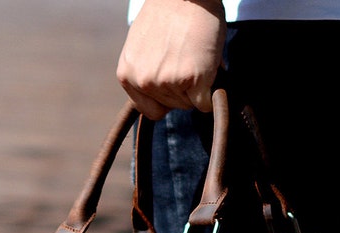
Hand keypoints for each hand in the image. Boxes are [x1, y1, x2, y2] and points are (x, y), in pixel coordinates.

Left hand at [117, 0, 225, 118]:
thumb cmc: (170, 14)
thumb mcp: (143, 47)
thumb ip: (146, 72)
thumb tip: (163, 94)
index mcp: (127, 75)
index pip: (150, 111)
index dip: (166, 98)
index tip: (173, 78)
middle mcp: (143, 81)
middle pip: (173, 107)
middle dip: (183, 89)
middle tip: (186, 56)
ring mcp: (167, 81)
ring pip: (190, 104)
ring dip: (197, 85)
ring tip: (194, 54)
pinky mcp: (192, 80)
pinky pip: (205, 103)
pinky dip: (212, 91)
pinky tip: (207, 66)